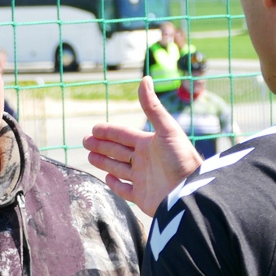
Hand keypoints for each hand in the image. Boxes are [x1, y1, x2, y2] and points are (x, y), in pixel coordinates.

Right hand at [83, 77, 201, 216]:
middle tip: (85, 141)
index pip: (123, 135)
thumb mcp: (166, 129)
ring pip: (118, 168)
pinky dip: (115, 185)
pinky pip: (125, 190)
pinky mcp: (143, 197)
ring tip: (90, 156)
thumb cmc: (180, 158)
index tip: (93, 129)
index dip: (108, 131)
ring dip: (104, 162)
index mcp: (148, 143)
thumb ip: (152, 106)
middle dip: (101, 145)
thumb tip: (145, 78)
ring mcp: (143, 179)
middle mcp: (145, 160)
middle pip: (118, 150)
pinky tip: (107, 178)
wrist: (191, 191)